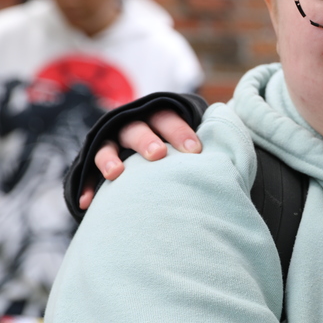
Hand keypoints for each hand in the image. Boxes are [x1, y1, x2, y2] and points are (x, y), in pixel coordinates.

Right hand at [79, 110, 200, 208]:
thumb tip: (237, 161)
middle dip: (148, 140)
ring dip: (110, 159)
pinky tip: (87, 204)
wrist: (149, 155)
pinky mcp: (95, 163)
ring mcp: (111, 144)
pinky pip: (85, 174)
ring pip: (108, 146)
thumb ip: (206, 150)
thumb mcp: (192, 145)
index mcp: (159, 119)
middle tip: (159, 156)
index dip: (181, 132)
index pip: (168, 118)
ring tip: (117, 175)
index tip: (196, 151)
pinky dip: (86, 187)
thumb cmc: (180, 153)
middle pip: (137, 129)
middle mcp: (133, 127)